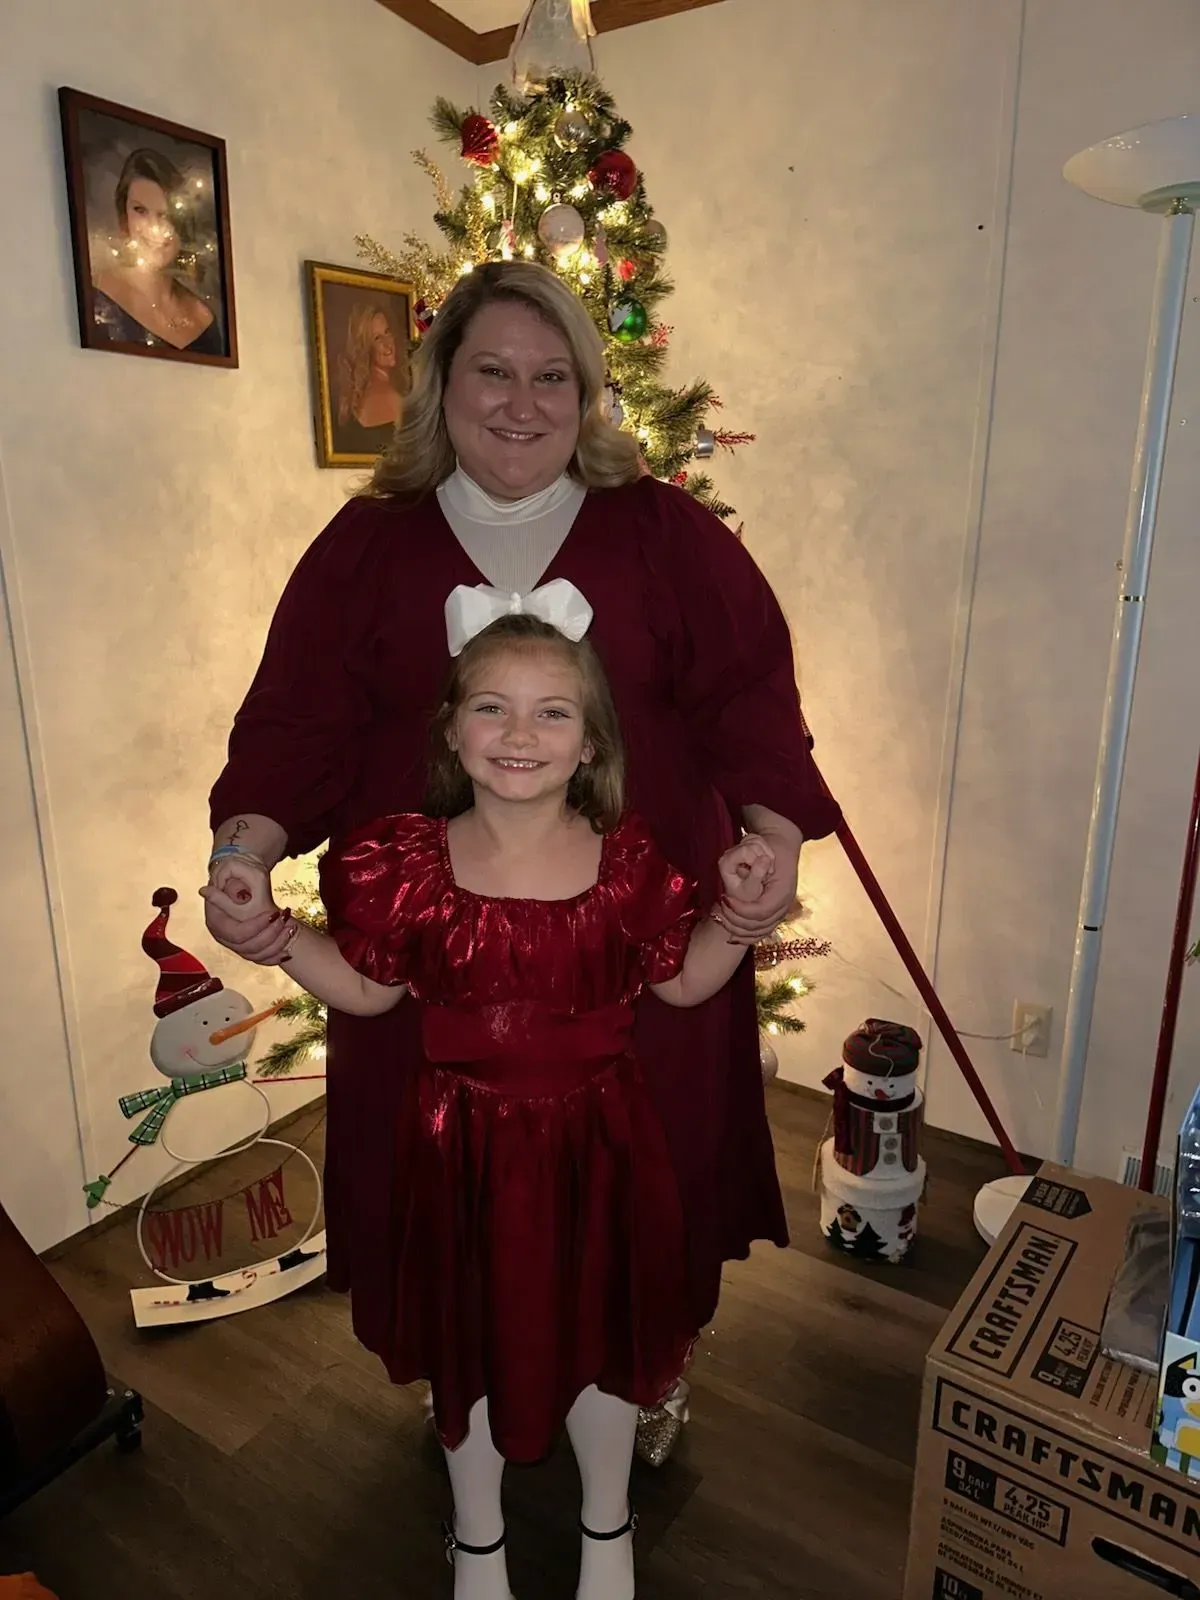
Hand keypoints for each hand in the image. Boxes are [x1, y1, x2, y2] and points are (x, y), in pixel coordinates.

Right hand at [200, 861, 293, 964]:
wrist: (240, 881)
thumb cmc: (236, 876)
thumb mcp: (230, 878)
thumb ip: (222, 891)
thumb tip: (205, 891)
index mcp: (216, 922)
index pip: (237, 932)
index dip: (257, 925)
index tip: (274, 912)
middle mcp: (223, 937)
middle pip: (248, 947)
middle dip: (271, 934)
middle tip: (286, 918)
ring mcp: (235, 945)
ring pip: (256, 956)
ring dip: (277, 944)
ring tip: (291, 928)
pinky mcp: (247, 949)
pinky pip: (261, 960)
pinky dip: (275, 958)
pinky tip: (288, 952)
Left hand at [715, 827, 801, 944]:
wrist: (785, 850)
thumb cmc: (776, 853)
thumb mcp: (765, 858)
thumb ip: (755, 873)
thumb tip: (743, 884)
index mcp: (782, 894)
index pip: (759, 912)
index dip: (740, 909)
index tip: (725, 899)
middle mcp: (782, 907)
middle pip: (757, 926)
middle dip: (736, 921)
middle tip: (721, 909)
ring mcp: (780, 913)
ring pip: (759, 933)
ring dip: (739, 931)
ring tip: (724, 920)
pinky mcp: (775, 916)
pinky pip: (761, 934)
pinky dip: (747, 937)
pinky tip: (734, 936)